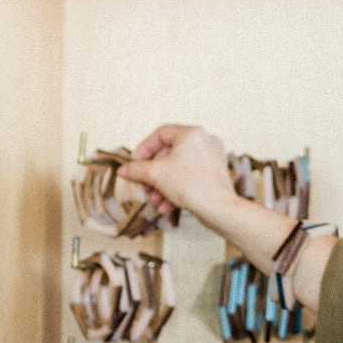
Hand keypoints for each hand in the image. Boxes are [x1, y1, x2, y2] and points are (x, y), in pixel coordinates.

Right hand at [119, 124, 237, 224]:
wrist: (219, 209)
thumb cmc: (192, 186)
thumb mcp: (156, 175)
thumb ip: (137, 170)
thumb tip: (123, 170)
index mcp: (192, 133)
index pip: (161, 134)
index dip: (144, 149)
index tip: (134, 163)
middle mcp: (204, 141)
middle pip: (168, 154)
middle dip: (153, 174)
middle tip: (143, 186)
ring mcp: (211, 157)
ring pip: (177, 168)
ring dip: (162, 185)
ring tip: (154, 200)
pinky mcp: (214, 173)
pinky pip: (189, 177)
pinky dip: (175, 189)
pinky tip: (166, 206)